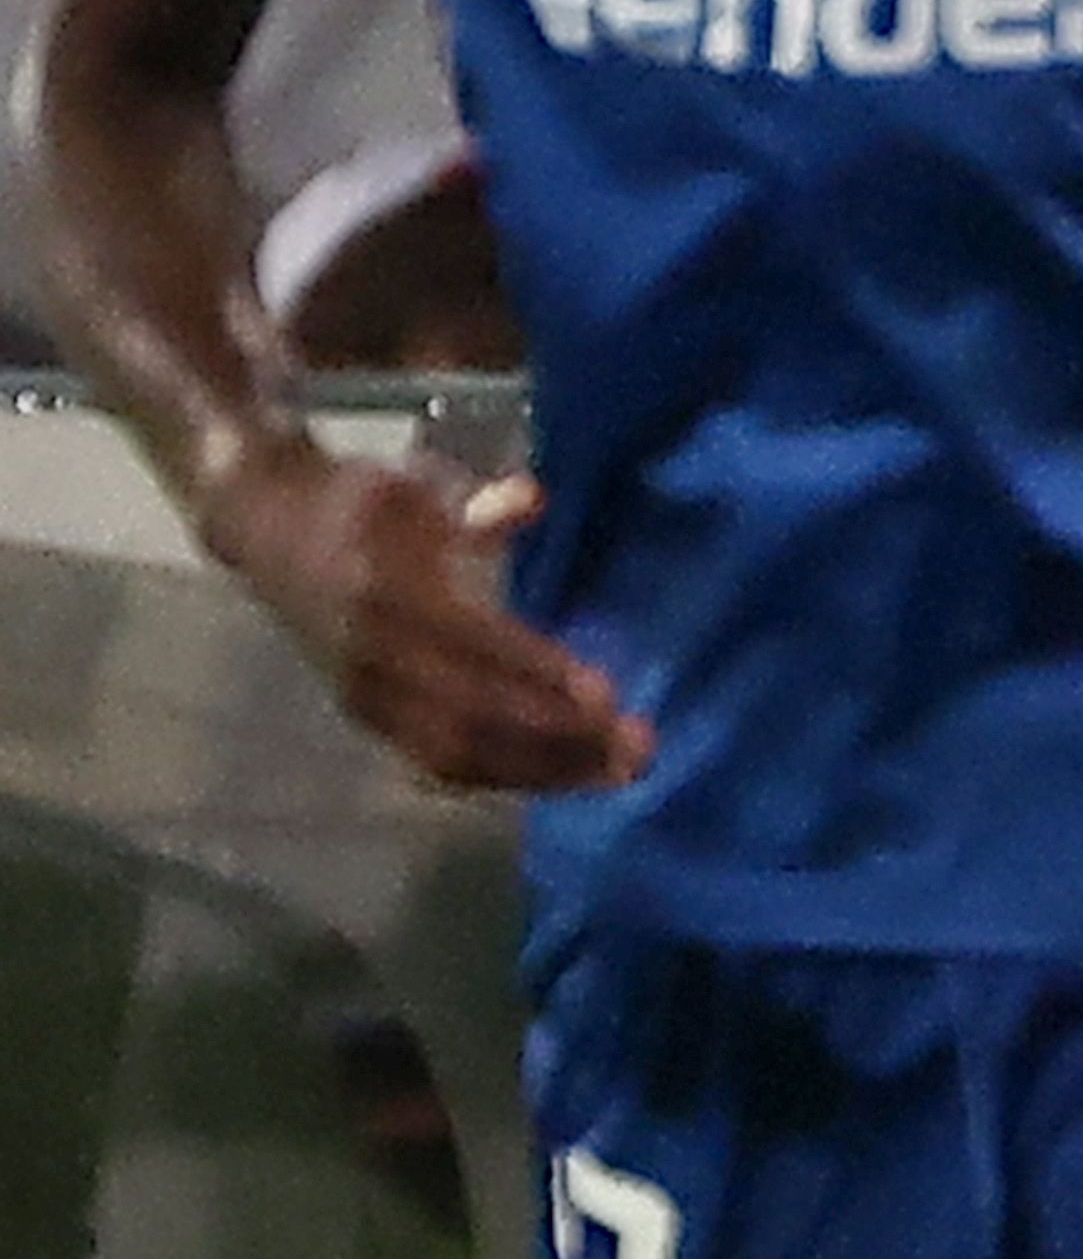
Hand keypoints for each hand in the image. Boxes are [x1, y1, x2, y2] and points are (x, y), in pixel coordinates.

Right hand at [204, 444, 642, 793]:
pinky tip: (558, 777)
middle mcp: (374, 656)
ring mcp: (365, 694)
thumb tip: (529, 500)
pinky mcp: (364, 717)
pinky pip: (434, 761)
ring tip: (614, 773)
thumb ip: (474, 499)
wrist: (268, 529)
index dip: (541, 675)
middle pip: (474, 715)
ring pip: (457, 751)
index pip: (476, 646)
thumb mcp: (414, 481)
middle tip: (638, 749)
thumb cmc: (362, 502)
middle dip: (558, 739)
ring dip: (539, 770)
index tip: (608, 696)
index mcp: (388, 592)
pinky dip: (499, 775)